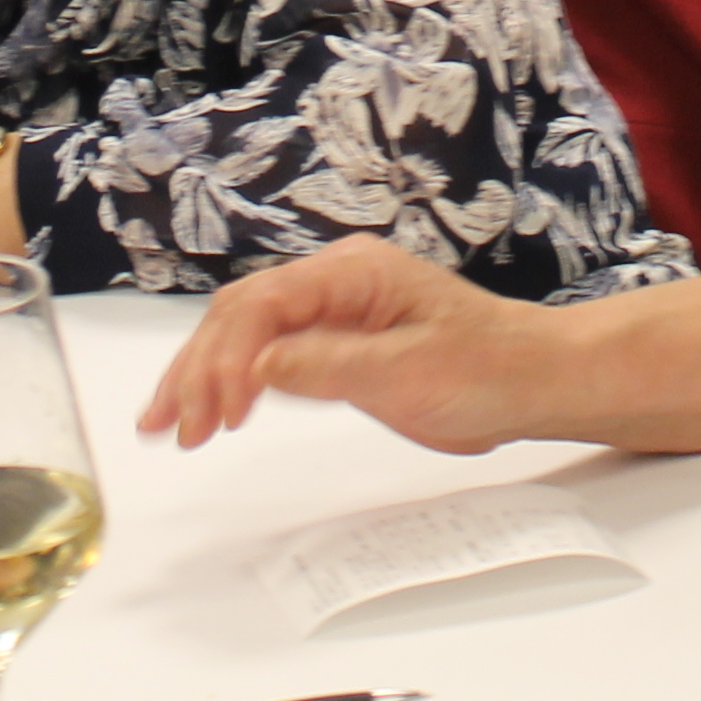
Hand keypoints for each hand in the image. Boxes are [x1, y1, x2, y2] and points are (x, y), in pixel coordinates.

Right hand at [137, 235, 550, 455]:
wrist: (532, 380)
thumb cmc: (487, 367)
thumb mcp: (409, 371)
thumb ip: (329, 366)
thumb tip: (256, 368)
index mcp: (350, 274)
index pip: (263, 305)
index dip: (226, 357)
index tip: (215, 411)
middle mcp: (334, 283)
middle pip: (241, 315)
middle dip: (198, 368)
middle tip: (170, 426)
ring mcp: (334, 312)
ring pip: (247, 335)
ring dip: (205, 377)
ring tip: (168, 425)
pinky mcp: (337, 345)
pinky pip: (271, 356)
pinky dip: (235, 384)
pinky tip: (212, 411)